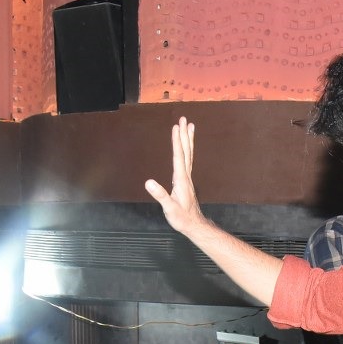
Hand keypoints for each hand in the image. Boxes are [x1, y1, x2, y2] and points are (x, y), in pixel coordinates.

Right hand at [144, 118, 206, 234]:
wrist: (194, 225)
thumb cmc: (181, 218)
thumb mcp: (169, 208)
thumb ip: (160, 195)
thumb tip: (148, 182)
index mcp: (181, 179)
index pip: (179, 156)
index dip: (176, 141)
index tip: (175, 127)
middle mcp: (186, 175)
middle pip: (186, 151)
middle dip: (184, 134)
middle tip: (184, 118)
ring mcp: (188, 177)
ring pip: (189, 154)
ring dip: (188, 139)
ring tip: (190, 126)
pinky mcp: (187, 181)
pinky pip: (188, 160)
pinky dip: (188, 150)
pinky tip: (186, 147)